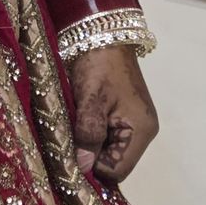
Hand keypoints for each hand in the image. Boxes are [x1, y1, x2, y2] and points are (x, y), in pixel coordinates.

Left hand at [66, 46, 157, 180]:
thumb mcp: (90, 98)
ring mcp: (132, 124)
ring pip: (107, 151)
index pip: (118, 170)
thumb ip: (88, 133)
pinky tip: (75, 123)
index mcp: (141, 131)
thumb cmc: (99, 64)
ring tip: (68, 132)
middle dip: (89, 156)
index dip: (93, 167)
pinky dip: (90, 133)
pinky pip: (106, 137)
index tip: (69, 157)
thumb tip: (83, 167)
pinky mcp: (122, 116)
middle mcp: (141, 132)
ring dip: (88, 144)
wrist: (103, 34)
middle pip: (114, 163)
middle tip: (64, 144)